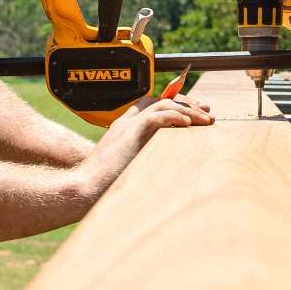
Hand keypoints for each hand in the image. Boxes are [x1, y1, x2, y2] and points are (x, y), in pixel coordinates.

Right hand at [88, 95, 213, 194]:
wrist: (83, 190)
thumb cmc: (101, 186)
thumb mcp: (126, 169)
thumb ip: (142, 160)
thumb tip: (165, 169)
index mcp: (125, 128)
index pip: (152, 104)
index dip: (175, 105)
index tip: (194, 114)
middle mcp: (127, 122)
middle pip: (161, 99)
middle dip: (187, 103)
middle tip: (207, 112)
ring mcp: (128, 126)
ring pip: (164, 104)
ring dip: (189, 111)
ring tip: (207, 120)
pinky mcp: (130, 133)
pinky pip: (157, 116)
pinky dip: (175, 117)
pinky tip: (189, 125)